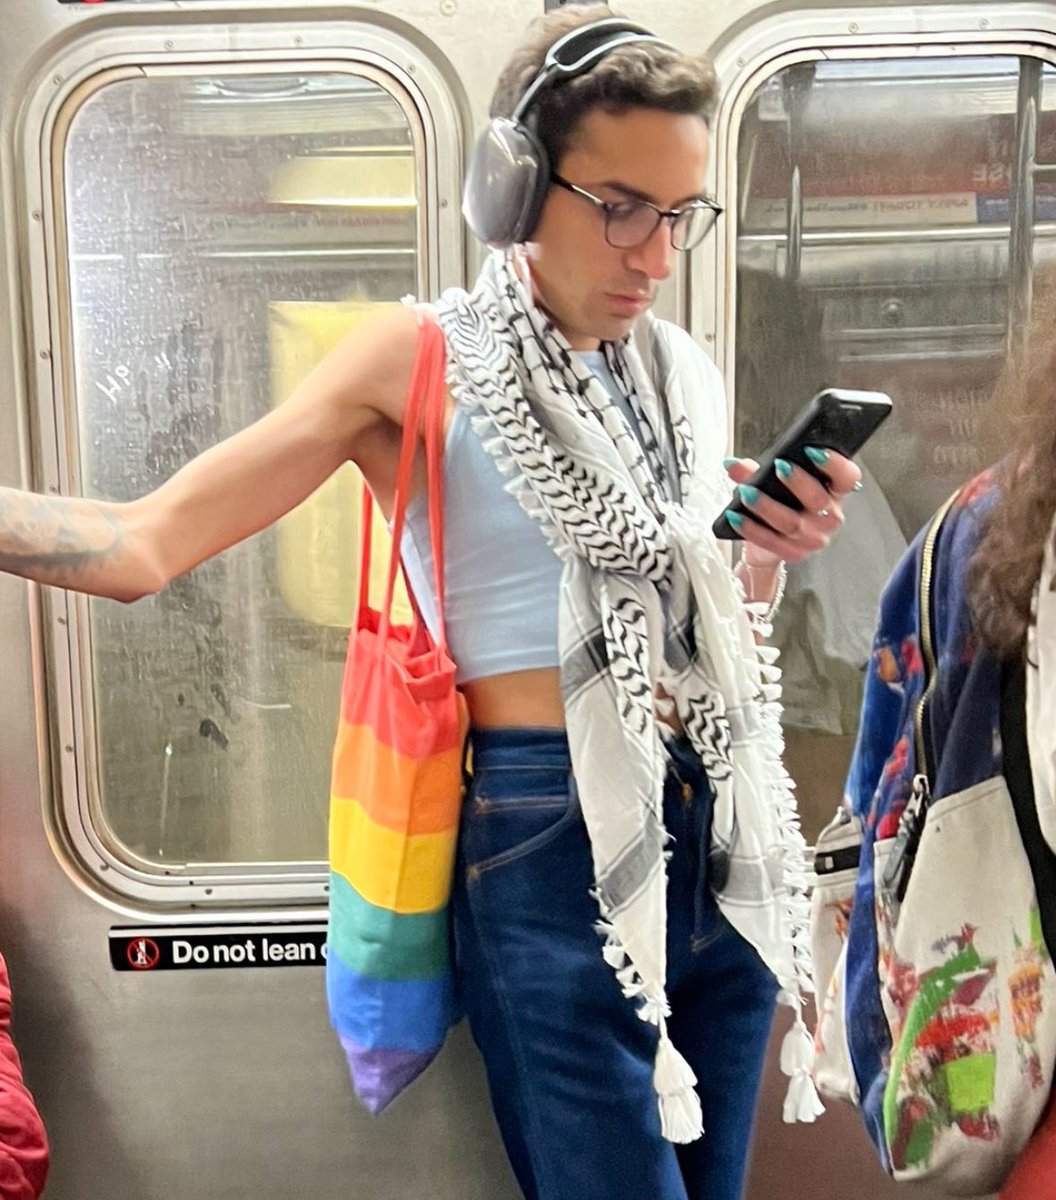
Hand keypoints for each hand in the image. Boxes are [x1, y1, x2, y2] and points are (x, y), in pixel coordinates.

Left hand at [722, 449, 861, 568]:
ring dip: (767, 505)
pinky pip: (772, 541)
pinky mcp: (794, 553)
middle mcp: (829, 516)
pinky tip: (735, 516)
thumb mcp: (773, 481)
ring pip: (792, 522)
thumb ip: (756, 470)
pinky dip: (751, 528)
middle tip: (779, 466)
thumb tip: (734, 464)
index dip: (835, 464)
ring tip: (746, 492)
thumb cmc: (781, 502)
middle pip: (818, 500)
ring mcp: (814, 538)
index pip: (847, 477)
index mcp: (834, 492)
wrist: (770, 541)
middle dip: (798, 482)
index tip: (813, 451)